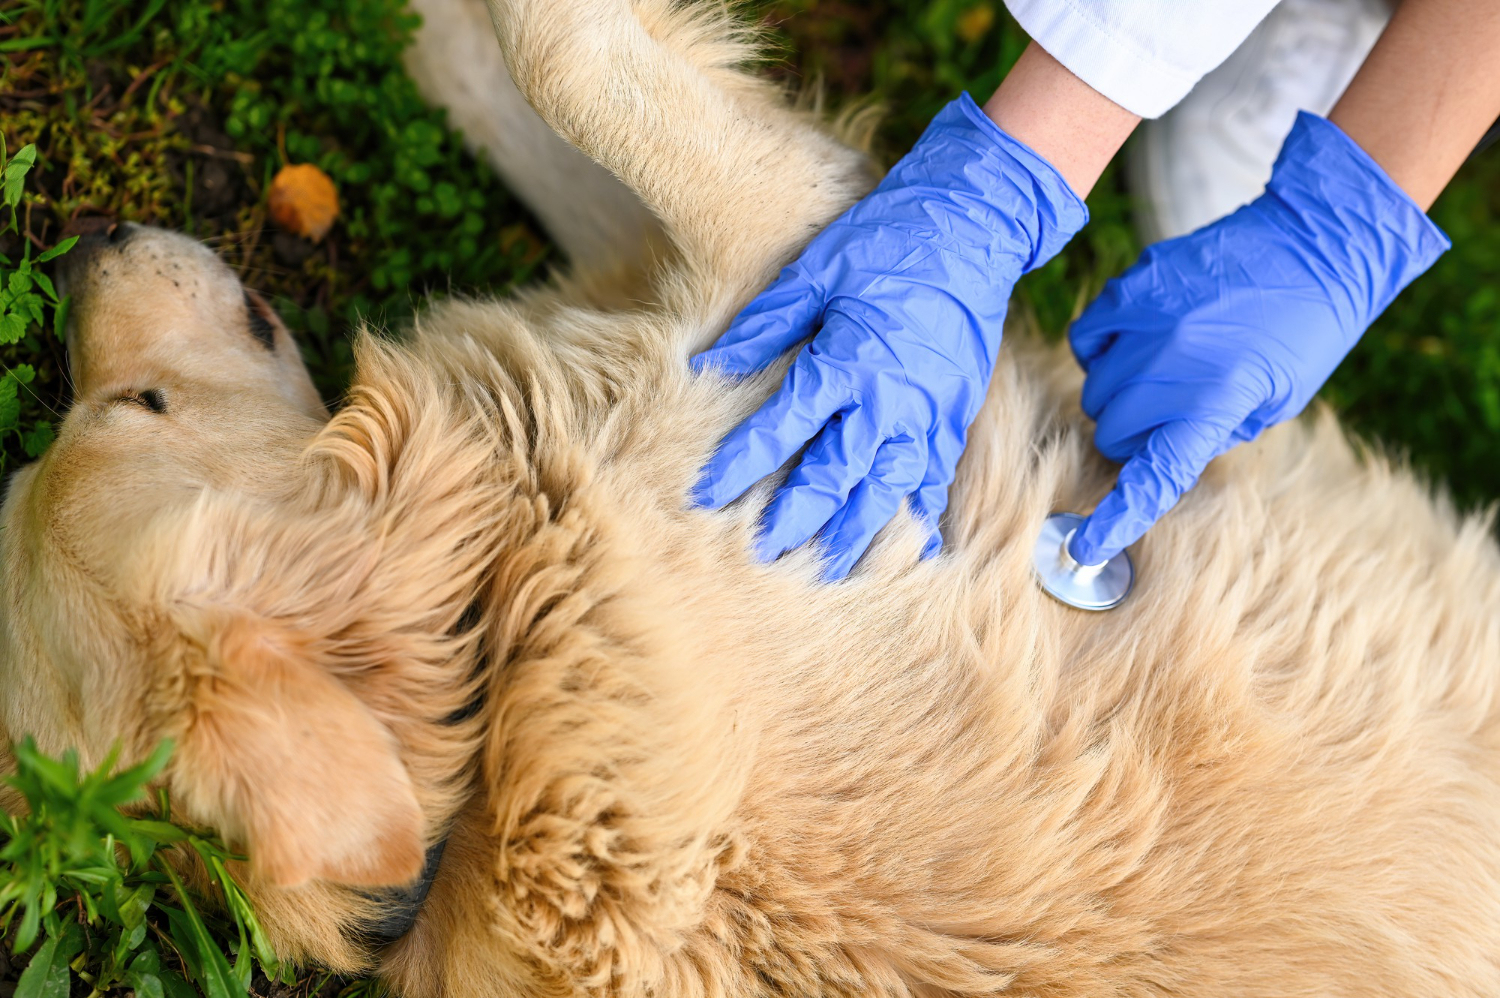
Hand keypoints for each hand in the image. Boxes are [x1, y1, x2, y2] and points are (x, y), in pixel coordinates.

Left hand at [692, 93, 1086, 578]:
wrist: (973, 225)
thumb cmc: (886, 240)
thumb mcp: (814, 271)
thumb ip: (763, 325)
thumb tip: (710, 365)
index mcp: (845, 361)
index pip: (780, 430)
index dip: (740, 466)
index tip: (705, 495)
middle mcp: (889, 400)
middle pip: (834, 477)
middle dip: (796, 520)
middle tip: (763, 553)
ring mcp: (930, 413)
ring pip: (887, 492)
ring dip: (856, 534)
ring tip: (828, 568)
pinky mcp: (958, 415)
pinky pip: (933, 479)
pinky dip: (914, 514)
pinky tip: (899, 542)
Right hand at [1068, 112, 1449, 566]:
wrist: (1312, 244)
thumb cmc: (1302, 332)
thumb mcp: (1273, 402)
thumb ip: (1211, 432)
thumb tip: (1159, 449)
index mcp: (1215, 402)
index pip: (1153, 476)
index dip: (1117, 518)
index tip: (1086, 547)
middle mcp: (1171, 365)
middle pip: (1113, 432)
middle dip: (1134, 437)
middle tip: (1169, 419)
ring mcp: (1146, 322)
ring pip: (1095, 390)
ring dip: (1118, 397)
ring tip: (1159, 377)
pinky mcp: (1131, 288)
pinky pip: (1085, 339)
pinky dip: (1100, 352)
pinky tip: (1133, 345)